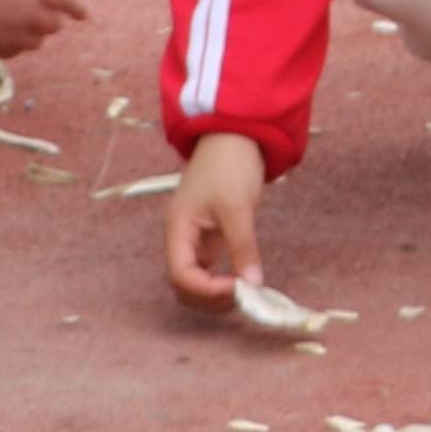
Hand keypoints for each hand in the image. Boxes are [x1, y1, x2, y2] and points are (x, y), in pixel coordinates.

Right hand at [0, 0, 87, 60]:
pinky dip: (12, 45)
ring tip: (11, 22)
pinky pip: (14, 52)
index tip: (83, 16)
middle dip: (47, 21)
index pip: (69, 3)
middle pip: (53, 26)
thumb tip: (40, 4)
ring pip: (36, 42)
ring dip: (30, 34)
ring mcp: (14, 33)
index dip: (77, 10)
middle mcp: (31, 14)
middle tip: (33, 14)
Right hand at [160, 134, 268, 310]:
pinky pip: (209, 267)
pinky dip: (223, 278)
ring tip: (246, 290)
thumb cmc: (230, 165)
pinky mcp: (209, 235)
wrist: (235, 134)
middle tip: (243, 296)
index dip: (206, 290)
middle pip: (183, 284)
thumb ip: (242, 247)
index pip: (180, 275)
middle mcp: (181, 237)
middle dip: (209, 296)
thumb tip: (252, 285)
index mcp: (178, 228)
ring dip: (216, 292)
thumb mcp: (237, 207)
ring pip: (196, 279)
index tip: (237, 290)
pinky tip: (244, 278)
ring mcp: (194, 237)